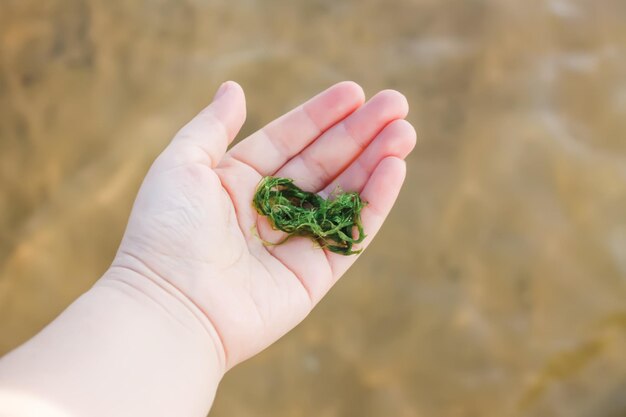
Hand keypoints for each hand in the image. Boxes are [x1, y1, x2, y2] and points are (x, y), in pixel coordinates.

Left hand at [107, 81, 415, 370]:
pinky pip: (351, 233)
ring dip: (376, 162)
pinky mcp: (314, 275)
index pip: (289, 139)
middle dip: (360, 133)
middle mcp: (269, 209)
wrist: (170, 307)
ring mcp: (294, 242)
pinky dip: (374, 202)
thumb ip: (213, 126)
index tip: (355, 92)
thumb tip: (235, 87)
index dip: (322, 115)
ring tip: (405, 132)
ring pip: (343, 194)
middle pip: (324, 163)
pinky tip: (394, 169)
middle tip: (397, 104)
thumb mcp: (181, 164)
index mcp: (238, 181)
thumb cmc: (167, 231)